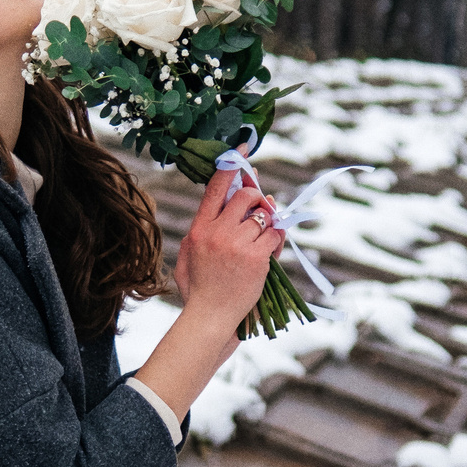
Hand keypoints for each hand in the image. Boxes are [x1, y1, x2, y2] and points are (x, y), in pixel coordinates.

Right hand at [175, 165, 285, 332]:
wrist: (210, 317)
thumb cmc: (199, 289)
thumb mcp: (189, 254)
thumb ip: (205, 228)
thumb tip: (228, 203)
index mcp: (199, 228)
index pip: (216, 187)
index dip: (232, 165)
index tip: (243, 149)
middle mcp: (217, 232)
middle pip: (246, 196)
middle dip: (257, 198)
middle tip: (260, 208)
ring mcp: (237, 244)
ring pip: (264, 214)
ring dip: (268, 221)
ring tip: (262, 235)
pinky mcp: (256, 258)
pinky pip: (275, 235)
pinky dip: (276, 238)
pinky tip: (270, 247)